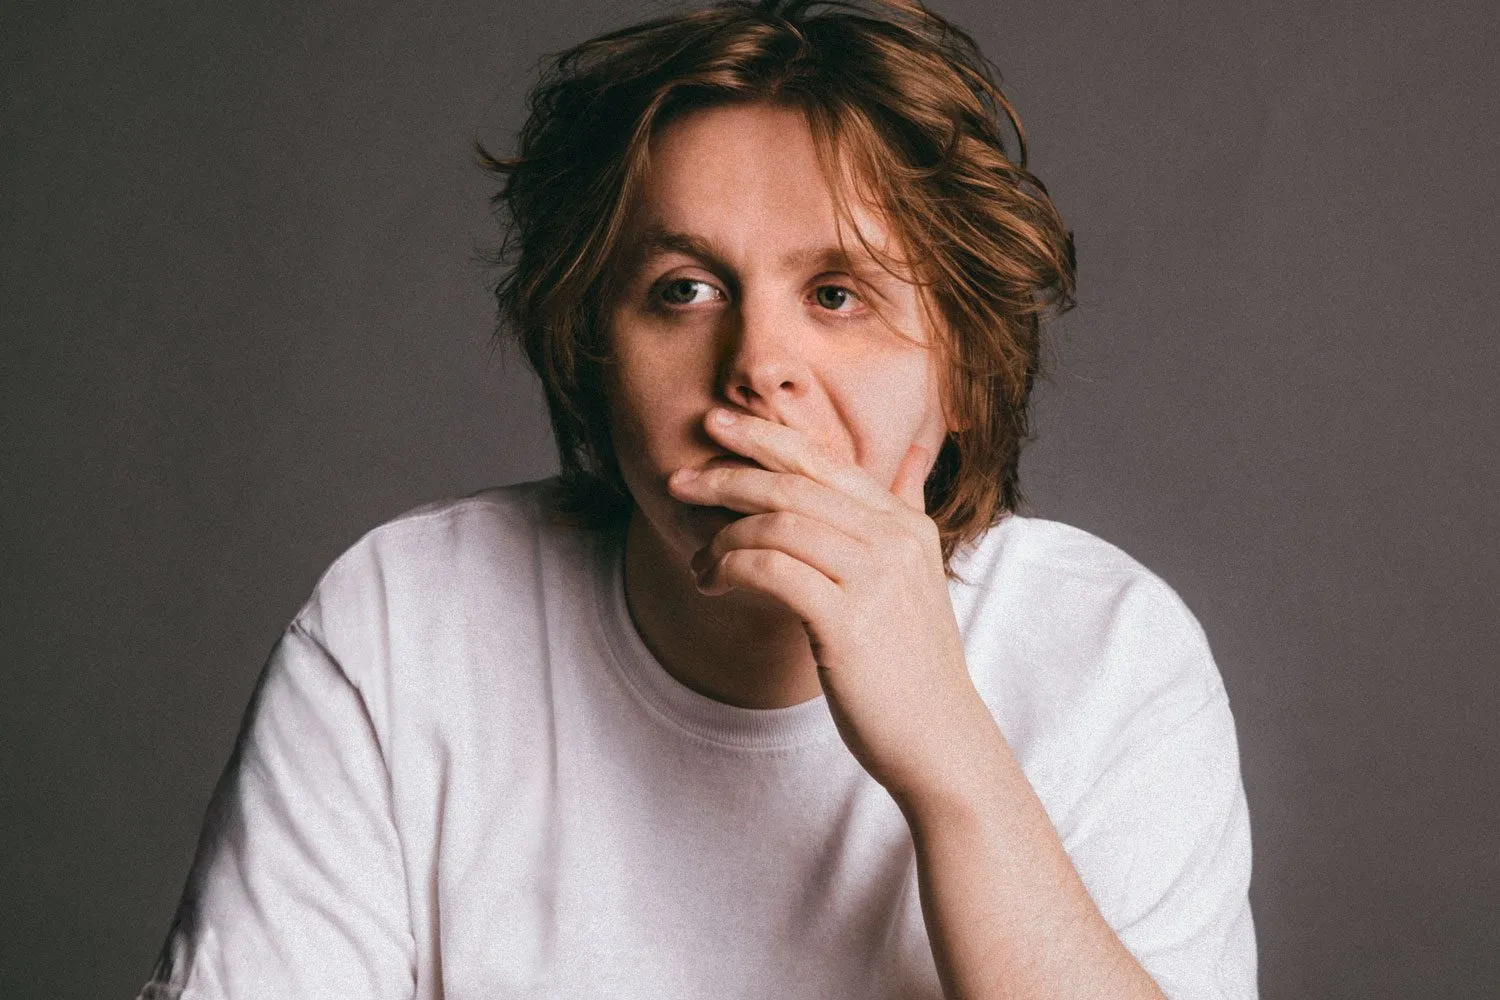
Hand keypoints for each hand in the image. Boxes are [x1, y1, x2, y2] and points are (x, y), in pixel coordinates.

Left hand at [667, 407, 992, 806]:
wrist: (940, 740)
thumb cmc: (914, 663)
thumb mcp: (919, 573)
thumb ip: (909, 508)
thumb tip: (917, 453)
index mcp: (905, 524)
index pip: (823, 461)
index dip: (764, 437)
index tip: (715, 422)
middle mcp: (894, 541)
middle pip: (794, 485)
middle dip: (727, 476)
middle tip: (678, 480)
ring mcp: (875, 580)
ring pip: (778, 526)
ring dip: (723, 538)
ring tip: (699, 561)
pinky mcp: (849, 623)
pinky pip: (772, 571)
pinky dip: (731, 568)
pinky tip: (711, 582)